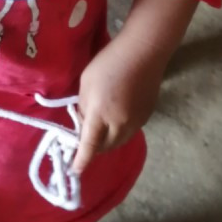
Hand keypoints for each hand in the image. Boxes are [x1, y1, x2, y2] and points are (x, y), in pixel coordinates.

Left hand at [72, 36, 165, 173]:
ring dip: (107, 141)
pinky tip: (115, 118)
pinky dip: (119, 131)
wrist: (143, 52)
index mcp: (100, 114)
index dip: (81, 159)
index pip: (89, 144)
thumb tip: (85, 122)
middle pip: (106, 146)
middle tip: (84, 140)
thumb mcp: (86, 81)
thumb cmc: (108, 62)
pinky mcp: (147, 116)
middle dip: (94, 148)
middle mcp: (120, 123)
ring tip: (99, 130)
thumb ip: (84, 105)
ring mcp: (136, 121)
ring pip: (119, 141)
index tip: (75, 169)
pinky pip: (130, 131)